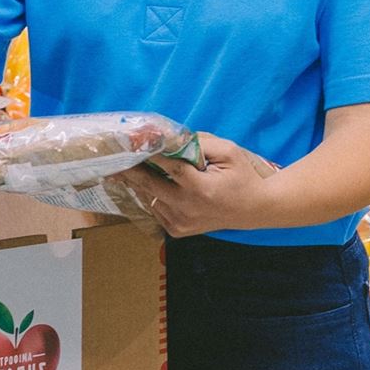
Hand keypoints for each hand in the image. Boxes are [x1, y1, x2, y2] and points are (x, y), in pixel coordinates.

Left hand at [114, 133, 272, 237]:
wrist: (255, 209)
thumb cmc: (242, 176)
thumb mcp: (229, 152)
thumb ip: (200, 143)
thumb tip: (170, 138)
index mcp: (201, 188)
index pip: (169, 168)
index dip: (151, 154)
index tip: (134, 144)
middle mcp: (188, 208)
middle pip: (150, 186)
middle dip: (131, 171)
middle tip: (114, 160)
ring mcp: (182, 223)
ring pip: (150, 199)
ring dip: (142, 184)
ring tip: (130, 169)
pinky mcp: (178, 231)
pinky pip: (156, 210)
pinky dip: (152, 197)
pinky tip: (156, 186)